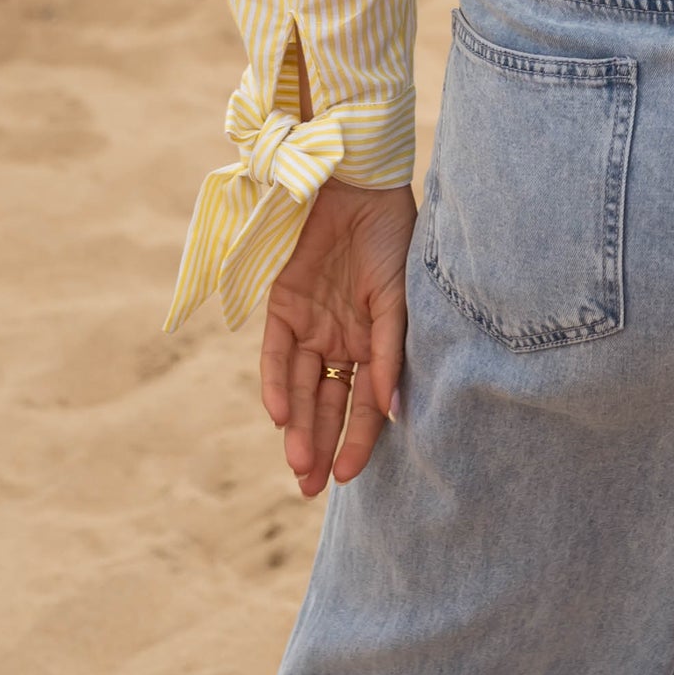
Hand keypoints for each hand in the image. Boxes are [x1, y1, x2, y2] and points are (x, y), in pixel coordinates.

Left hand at [259, 180, 415, 497]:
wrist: (360, 187)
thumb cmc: (393, 239)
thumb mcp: (398, 301)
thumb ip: (389, 353)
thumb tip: (391, 412)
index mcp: (374, 344)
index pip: (362, 405)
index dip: (356, 441)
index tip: (346, 476)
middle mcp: (341, 341)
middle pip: (325, 405)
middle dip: (318, 446)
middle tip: (309, 486)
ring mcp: (311, 325)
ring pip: (298, 388)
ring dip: (296, 426)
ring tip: (295, 462)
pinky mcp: (283, 306)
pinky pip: (275, 354)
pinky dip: (275, 384)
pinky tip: (279, 414)